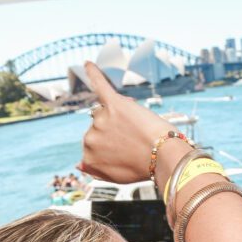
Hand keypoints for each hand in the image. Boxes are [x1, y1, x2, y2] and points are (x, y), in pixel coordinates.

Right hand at [81, 62, 176, 183]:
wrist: (162, 156)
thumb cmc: (141, 167)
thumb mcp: (116, 177)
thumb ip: (95, 170)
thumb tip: (78, 164)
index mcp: (88, 157)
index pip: (96, 146)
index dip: (114, 147)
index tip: (127, 153)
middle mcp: (89, 139)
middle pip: (100, 127)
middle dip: (116, 131)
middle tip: (135, 141)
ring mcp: (101, 120)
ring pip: (105, 112)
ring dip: (119, 117)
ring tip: (137, 129)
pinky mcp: (113, 104)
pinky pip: (100, 85)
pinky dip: (94, 73)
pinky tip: (88, 64)